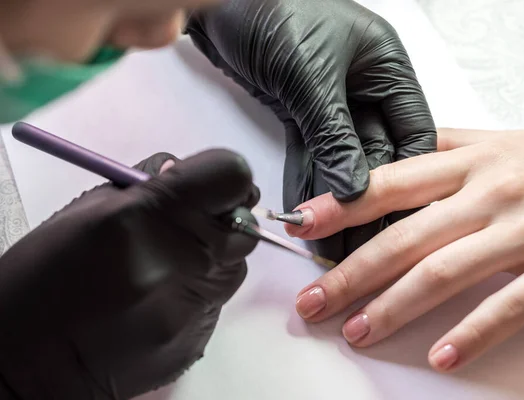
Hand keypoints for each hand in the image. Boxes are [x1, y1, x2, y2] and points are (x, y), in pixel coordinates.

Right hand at [0, 150, 259, 398]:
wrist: (28, 368)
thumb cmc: (41, 285)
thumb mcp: (85, 211)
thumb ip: (145, 185)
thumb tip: (183, 172)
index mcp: (148, 220)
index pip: (232, 176)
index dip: (223, 174)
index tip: (210, 182)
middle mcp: (182, 265)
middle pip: (244, 223)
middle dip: (222, 216)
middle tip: (186, 224)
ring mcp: (195, 310)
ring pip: (235, 265)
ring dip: (211, 257)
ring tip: (163, 267)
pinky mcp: (197, 342)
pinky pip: (215, 304)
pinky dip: (196, 294)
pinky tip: (156, 302)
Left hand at [185, 0, 434, 258]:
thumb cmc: (272, 7)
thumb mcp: (311, 73)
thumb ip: (335, 133)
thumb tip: (355, 188)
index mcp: (386, 67)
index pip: (413, 134)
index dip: (411, 179)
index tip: (402, 219)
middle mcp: (366, 87)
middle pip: (378, 155)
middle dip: (370, 202)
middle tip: (363, 244)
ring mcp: (333, 103)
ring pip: (342, 162)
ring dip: (337, 202)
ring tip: (336, 242)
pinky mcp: (301, 113)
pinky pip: (310, 156)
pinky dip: (308, 185)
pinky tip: (309, 217)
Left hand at [288, 128, 523, 371]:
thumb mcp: (504, 142)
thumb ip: (448, 146)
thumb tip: (393, 151)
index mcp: (474, 162)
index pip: (391, 183)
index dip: (341, 205)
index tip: (303, 226)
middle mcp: (494, 193)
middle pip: (406, 236)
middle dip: (352, 272)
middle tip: (314, 301)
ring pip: (445, 272)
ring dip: (394, 307)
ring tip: (357, 331)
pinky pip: (510, 307)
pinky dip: (472, 335)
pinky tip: (440, 356)